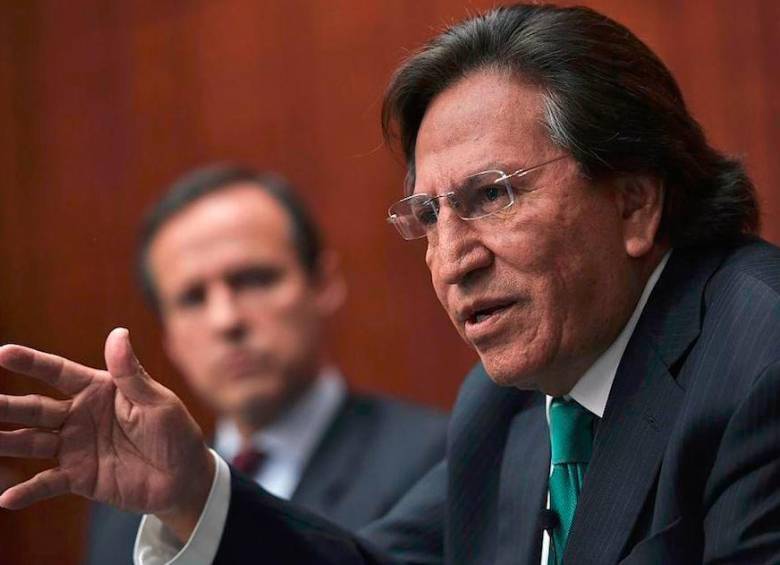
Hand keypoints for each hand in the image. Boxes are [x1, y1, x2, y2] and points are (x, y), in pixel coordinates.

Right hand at [0, 328, 214, 539]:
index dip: (31, 363)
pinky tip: (6, 499)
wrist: (185, 478)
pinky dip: (27, 491)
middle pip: (34, 408)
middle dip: (4, 405)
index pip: (58, 373)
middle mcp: (80, 416)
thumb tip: (118, 333)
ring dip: (5, 442)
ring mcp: (76, 447)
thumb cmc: (175, 432)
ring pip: (31, 442)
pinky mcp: (79, 477)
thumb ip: (131, 374)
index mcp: (99, 390)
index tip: (2, 353)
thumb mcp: (157, 402)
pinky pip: (47, 483)